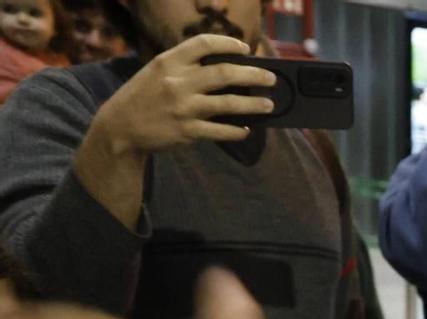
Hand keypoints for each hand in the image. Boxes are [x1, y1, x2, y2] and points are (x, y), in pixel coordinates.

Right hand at [85, 35, 274, 155]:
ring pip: (229, 103)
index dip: (229, 43)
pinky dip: (237, 130)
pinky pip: (221, 131)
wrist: (119, 127)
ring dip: (254, 104)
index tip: (246, 48)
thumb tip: (224, 65)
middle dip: (254, 75)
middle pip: (225, 73)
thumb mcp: (156, 71)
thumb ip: (184, 65)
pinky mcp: (187, 131)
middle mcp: (177, 82)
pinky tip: (246, 129)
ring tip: (269, 104)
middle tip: (270, 79)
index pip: (203, 43)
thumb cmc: (143, 96)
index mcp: (168, 62)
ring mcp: (183, 107)